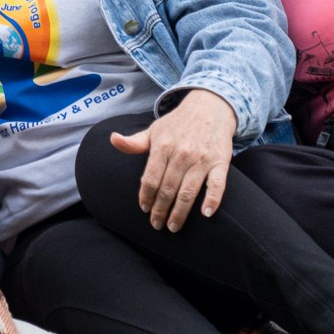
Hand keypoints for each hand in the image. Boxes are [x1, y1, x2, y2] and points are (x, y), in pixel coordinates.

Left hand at [106, 90, 236, 231]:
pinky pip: (217, 185)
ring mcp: (202, 158)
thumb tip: (113, 139)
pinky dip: (212, 200)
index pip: (150, 178)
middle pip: (167, 189)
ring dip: (179, 212)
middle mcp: (181, 153)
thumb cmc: (178, 123)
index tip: (144, 209)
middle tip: (156, 225)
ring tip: (173, 226)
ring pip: (188, 192)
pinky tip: (205, 214)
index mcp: (162, 146)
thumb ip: (134, 142)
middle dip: (160, 210)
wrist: (210, 107)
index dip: (146, 196)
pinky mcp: (221, 162)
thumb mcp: (154, 130)